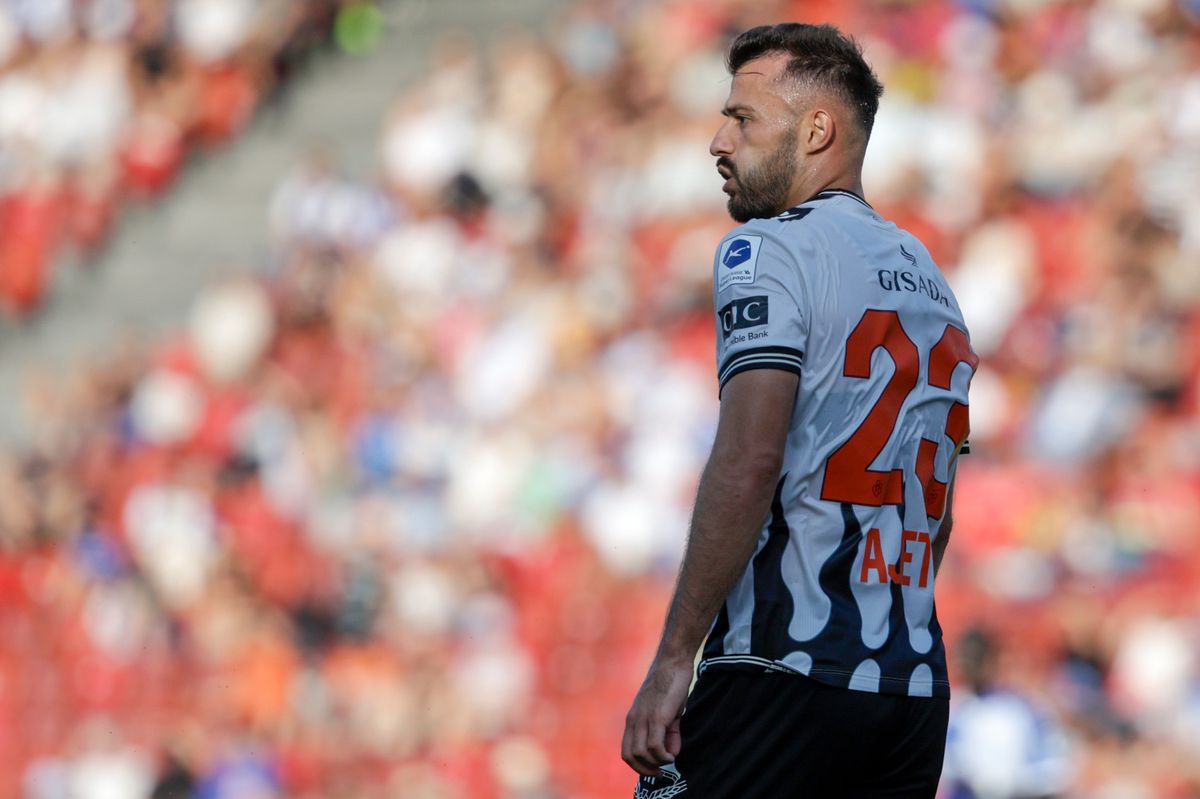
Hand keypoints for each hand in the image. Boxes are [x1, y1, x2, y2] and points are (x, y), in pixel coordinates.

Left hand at [621, 655, 692, 775]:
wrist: (673, 663)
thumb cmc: (671, 687)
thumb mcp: (668, 714)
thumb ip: (669, 734)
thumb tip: (671, 754)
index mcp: (633, 719)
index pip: (626, 751)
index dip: (638, 765)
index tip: (654, 769)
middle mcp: (634, 720)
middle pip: (629, 756)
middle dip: (645, 769)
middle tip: (661, 772)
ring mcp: (644, 718)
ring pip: (641, 752)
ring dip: (656, 763)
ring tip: (669, 760)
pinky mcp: (657, 716)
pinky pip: (654, 745)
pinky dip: (663, 755)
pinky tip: (672, 755)